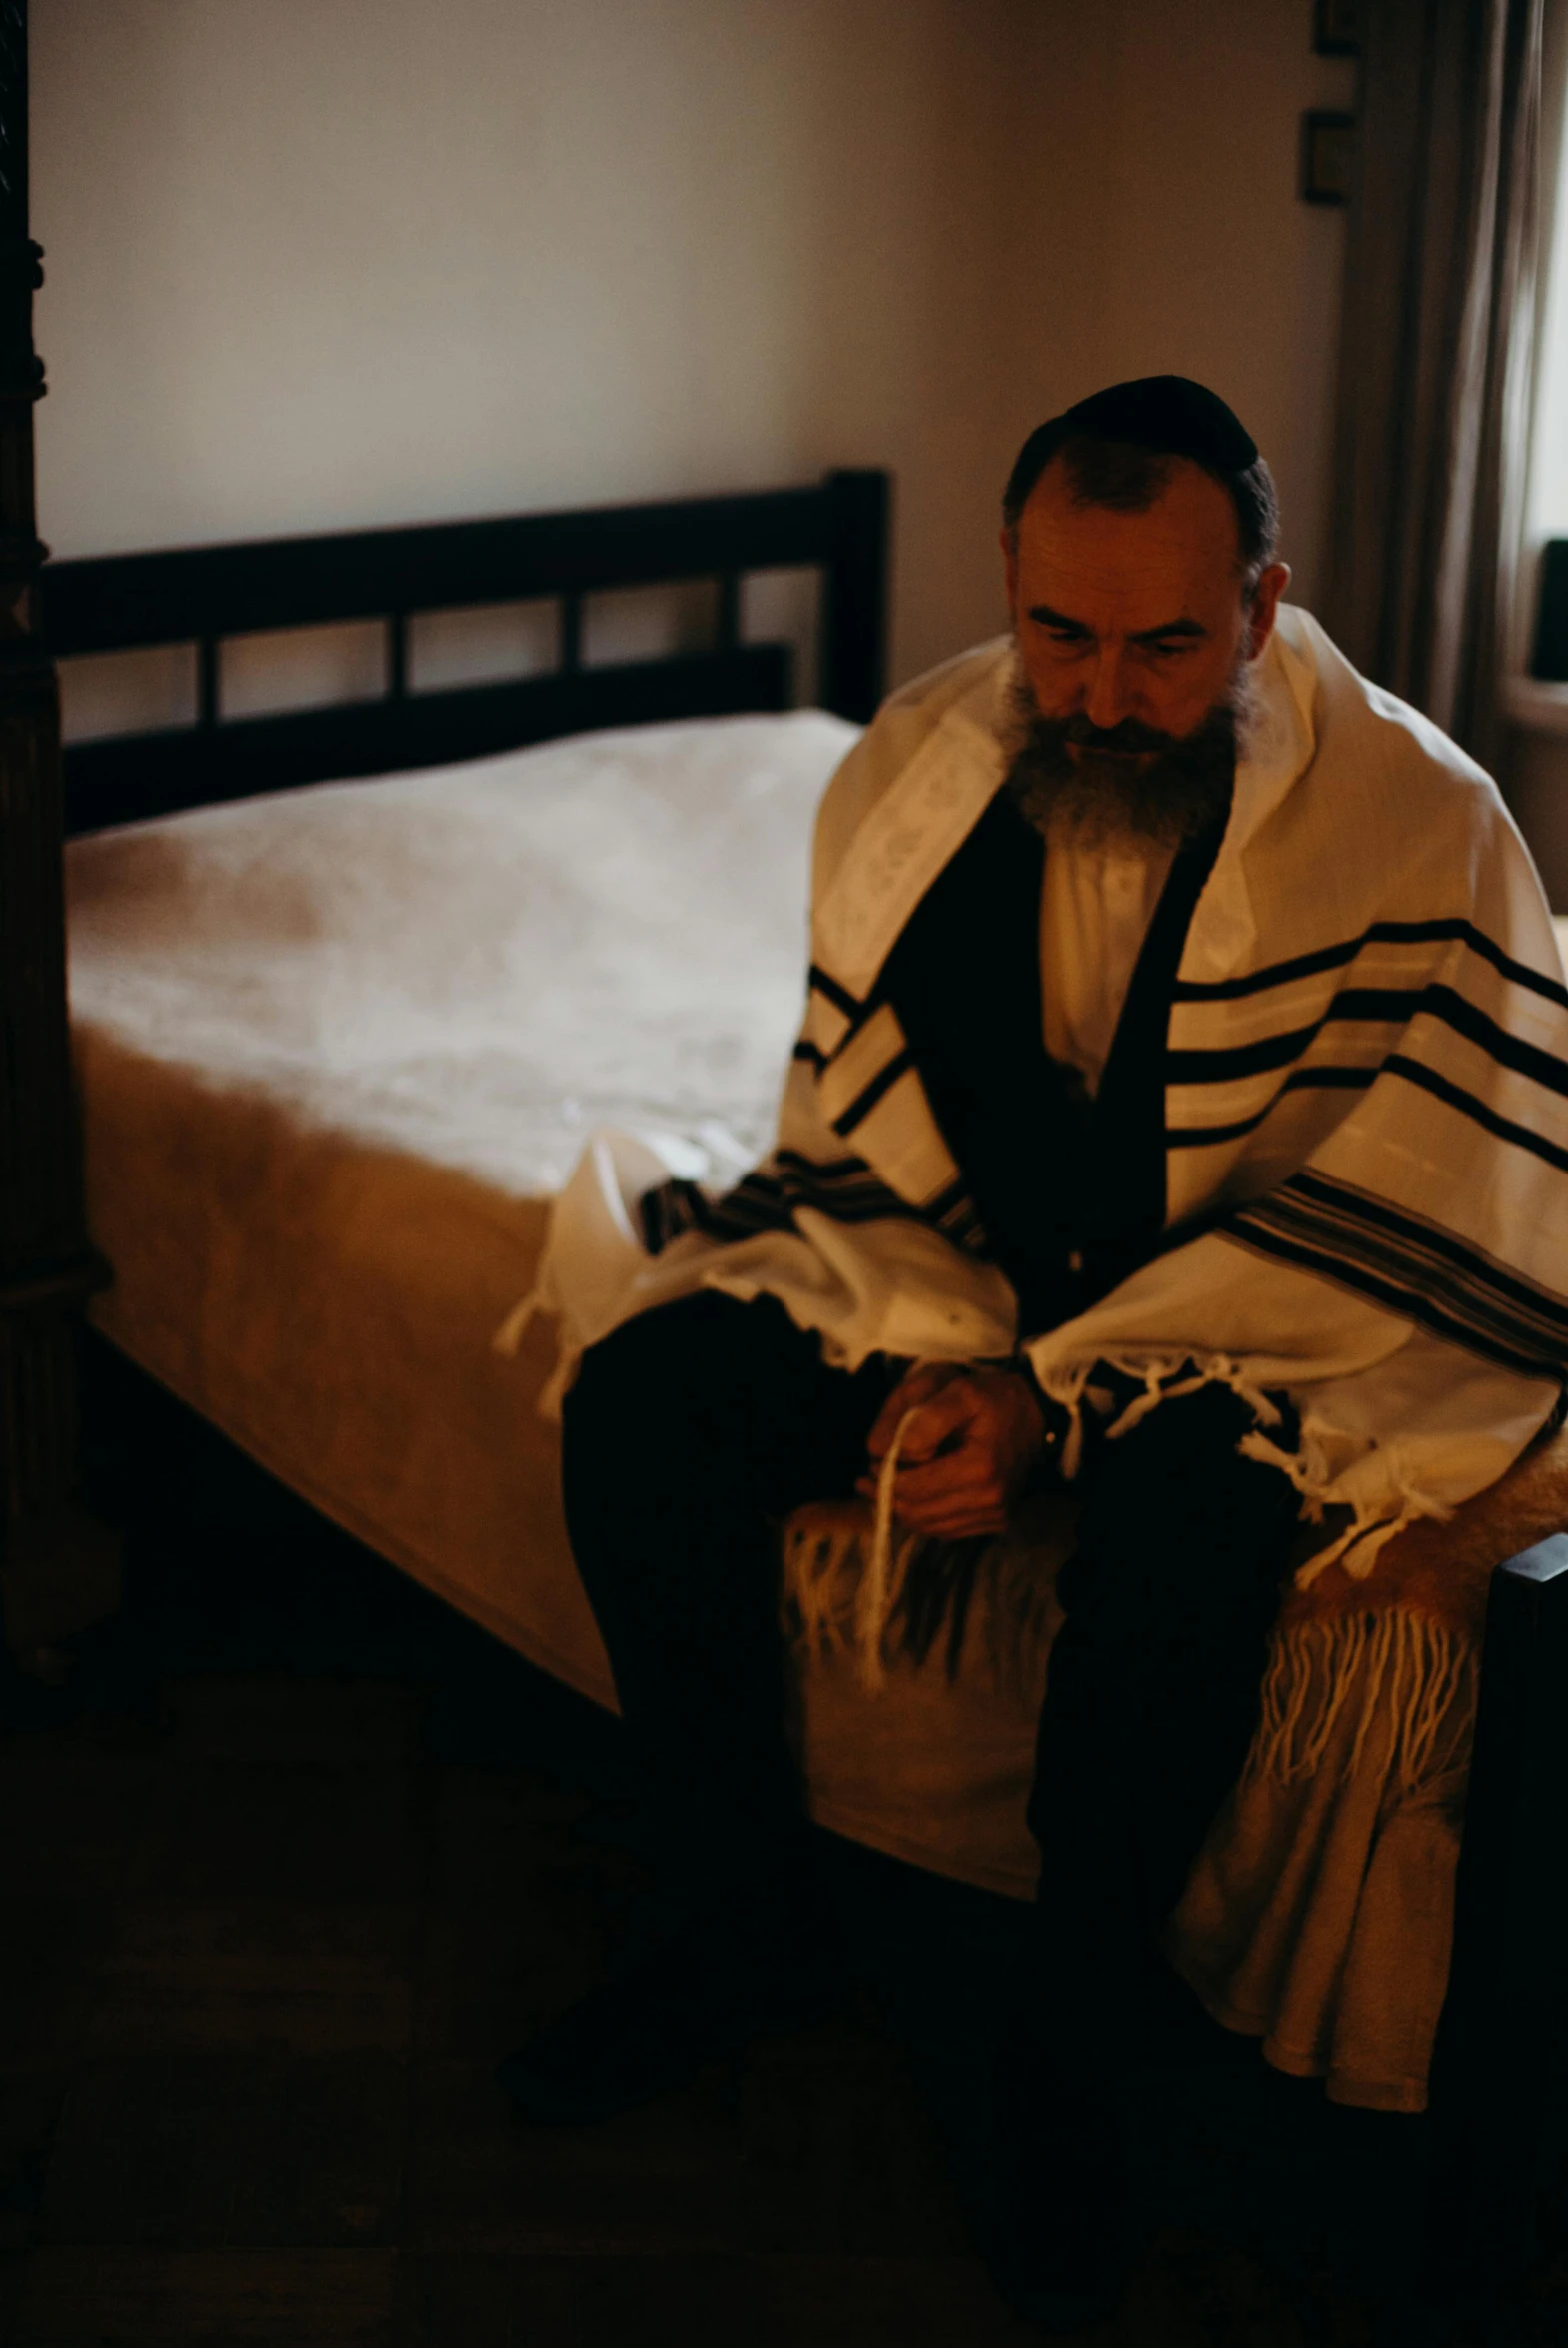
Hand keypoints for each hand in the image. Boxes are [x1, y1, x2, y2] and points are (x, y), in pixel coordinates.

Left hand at [857, 1362, 1046, 1540]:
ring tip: (883, 1485)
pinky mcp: (996, 1523)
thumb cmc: (993, 1399)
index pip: (911, 1488)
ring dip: (902, 1509)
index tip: (874, 1459)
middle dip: (887, 1495)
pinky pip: (946, 1530)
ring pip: (928, 1526)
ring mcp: (995, 1515)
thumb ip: (919, 1420)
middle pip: (915, 1513)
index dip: (884, 1476)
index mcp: (979, 1468)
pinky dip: (924, 1516)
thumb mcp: (957, 1391)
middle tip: (870, 1475)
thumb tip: (880, 1451)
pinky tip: (913, 1496)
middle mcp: (990, 1501)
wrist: (1036, 1414)